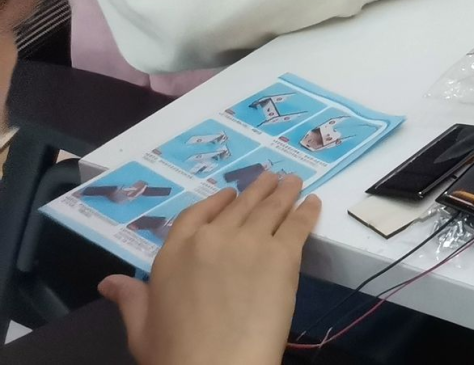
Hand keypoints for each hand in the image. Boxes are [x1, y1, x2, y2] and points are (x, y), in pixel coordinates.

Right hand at [99, 173, 315, 364]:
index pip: (196, 214)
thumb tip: (108, 282)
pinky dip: (307, 210)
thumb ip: (130, 298)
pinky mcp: (283, 255)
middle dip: (257, 190)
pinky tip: (313, 203)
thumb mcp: (141, 328)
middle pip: (239, 205)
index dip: (217, 202)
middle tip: (271, 178)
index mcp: (175, 252)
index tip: (230, 194)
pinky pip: (297, 224)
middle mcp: (212, 238)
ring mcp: (250, 242)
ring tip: (294, 181)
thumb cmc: (173, 354)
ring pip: (271, 207)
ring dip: (284, 191)